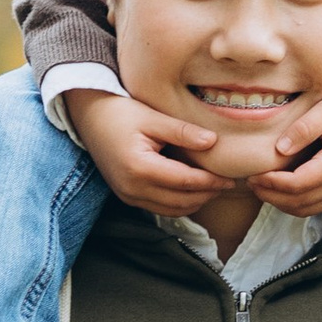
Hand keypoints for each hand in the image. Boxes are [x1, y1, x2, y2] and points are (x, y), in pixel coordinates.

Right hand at [72, 87, 226, 215]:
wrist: (89, 117)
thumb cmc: (120, 112)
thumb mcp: (153, 117)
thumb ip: (183, 132)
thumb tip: (213, 142)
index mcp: (139, 167)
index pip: (185, 181)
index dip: (211, 181)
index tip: (231, 177)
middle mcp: (132, 188)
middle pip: (181, 201)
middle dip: (207, 194)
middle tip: (227, 183)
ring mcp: (128, 196)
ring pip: (172, 210)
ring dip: (195, 202)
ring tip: (214, 188)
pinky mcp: (127, 197)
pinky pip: (159, 208)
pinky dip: (179, 203)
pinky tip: (193, 191)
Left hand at [255, 75, 321, 215]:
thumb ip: (304, 128)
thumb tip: (280, 149)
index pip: (299, 185)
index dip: (272, 183)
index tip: (253, 174)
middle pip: (300, 203)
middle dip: (272, 196)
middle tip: (251, 182)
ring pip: (306, 209)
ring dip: (280, 203)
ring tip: (260, 187)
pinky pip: (314, 205)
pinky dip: (293, 202)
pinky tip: (279, 188)